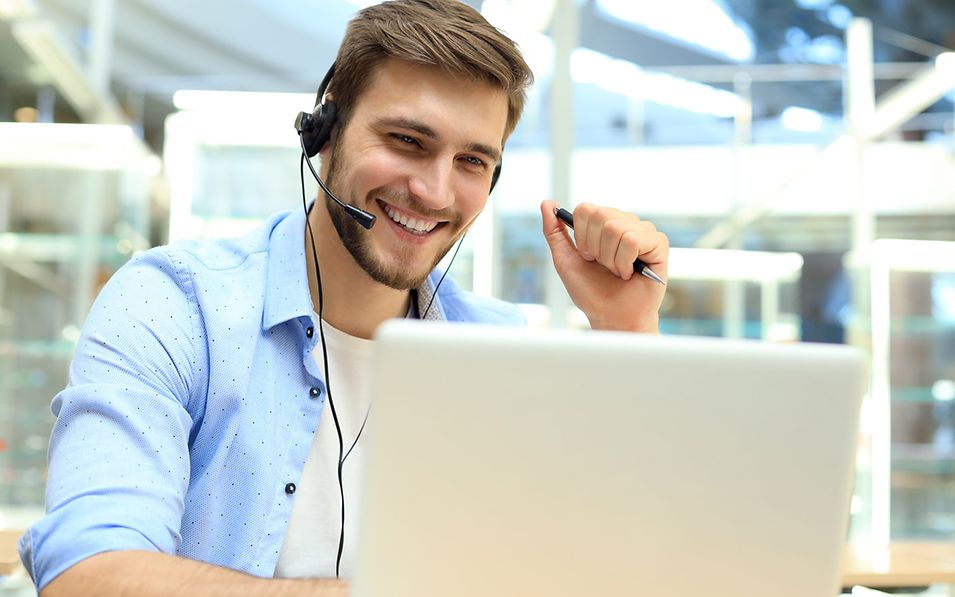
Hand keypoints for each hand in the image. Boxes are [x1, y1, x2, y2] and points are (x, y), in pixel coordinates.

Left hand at [540, 200, 667, 332]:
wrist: (612, 317)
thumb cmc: (591, 292)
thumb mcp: (565, 260)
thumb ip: (554, 232)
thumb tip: (546, 203)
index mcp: (604, 222)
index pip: (586, 209)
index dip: (582, 237)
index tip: (587, 257)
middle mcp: (625, 222)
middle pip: (600, 215)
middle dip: (595, 248)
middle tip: (604, 266)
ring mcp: (643, 231)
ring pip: (615, 228)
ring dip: (610, 258)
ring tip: (618, 271)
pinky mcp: (659, 242)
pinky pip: (633, 240)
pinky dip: (625, 262)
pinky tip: (630, 273)